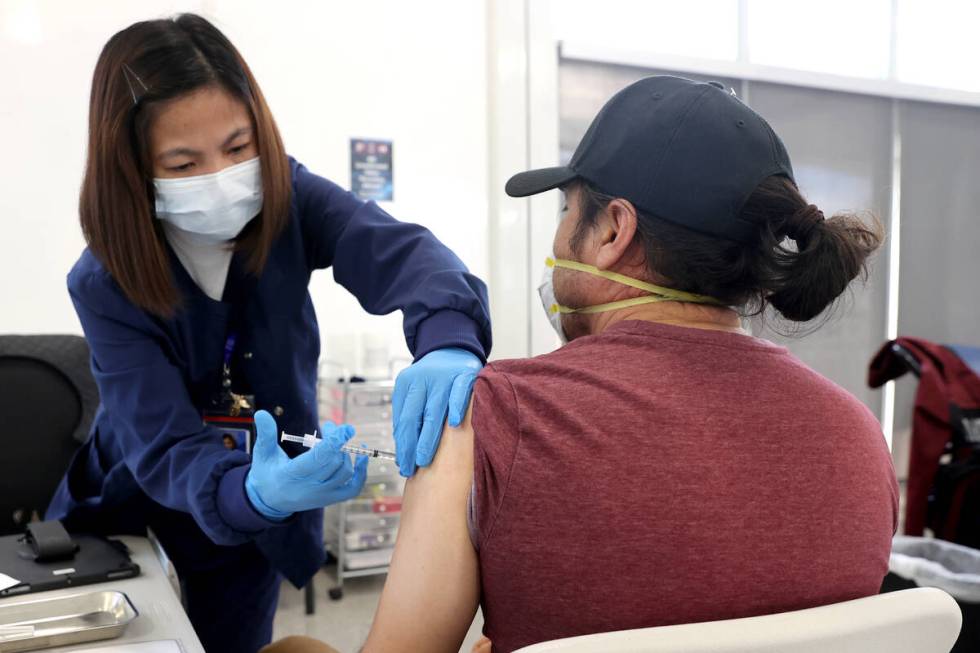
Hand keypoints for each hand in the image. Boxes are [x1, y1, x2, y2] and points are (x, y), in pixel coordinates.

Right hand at [245, 410, 367, 518]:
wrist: (269, 501)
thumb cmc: (266, 472)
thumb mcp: (263, 453)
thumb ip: (265, 433)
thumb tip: (261, 412)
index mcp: (291, 475)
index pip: (318, 458)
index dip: (335, 442)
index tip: (346, 428)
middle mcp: (309, 488)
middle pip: (333, 462)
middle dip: (336, 440)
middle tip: (329, 425)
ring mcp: (321, 496)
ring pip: (344, 473)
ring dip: (345, 453)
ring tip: (336, 438)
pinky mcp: (330, 499)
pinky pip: (352, 488)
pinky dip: (361, 473)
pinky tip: (362, 456)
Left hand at [392, 347, 482, 476]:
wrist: (453, 350)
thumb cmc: (433, 379)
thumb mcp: (414, 391)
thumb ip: (409, 414)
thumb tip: (404, 447)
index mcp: (407, 383)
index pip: (402, 419)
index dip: (401, 443)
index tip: (402, 463)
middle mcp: (423, 379)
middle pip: (414, 417)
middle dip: (411, 446)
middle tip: (410, 467)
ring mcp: (444, 377)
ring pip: (434, 411)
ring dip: (429, 437)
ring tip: (425, 459)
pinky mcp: (464, 375)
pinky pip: (459, 394)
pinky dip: (457, 408)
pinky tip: (455, 425)